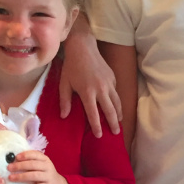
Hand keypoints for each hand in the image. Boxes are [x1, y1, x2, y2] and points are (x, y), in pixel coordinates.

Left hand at [7, 151, 70, 183]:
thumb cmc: (45, 175)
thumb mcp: (41, 166)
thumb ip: (30, 163)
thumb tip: (13, 160)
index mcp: (45, 159)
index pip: (35, 154)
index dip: (25, 155)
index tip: (15, 157)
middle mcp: (47, 167)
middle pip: (32, 165)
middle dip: (19, 166)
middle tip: (9, 168)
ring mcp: (48, 177)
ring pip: (34, 175)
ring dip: (21, 176)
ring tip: (11, 178)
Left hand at [60, 15, 121, 137]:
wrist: (83, 47)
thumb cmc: (71, 66)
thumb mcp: (64, 84)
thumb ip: (65, 101)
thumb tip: (64, 116)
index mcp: (87, 92)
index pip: (93, 114)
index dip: (96, 126)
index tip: (99, 135)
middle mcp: (101, 89)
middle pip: (110, 110)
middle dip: (113, 123)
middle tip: (115, 133)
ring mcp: (108, 83)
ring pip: (117, 102)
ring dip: (118, 113)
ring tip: (119, 122)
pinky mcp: (112, 77)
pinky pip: (116, 93)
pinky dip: (117, 102)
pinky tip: (116, 107)